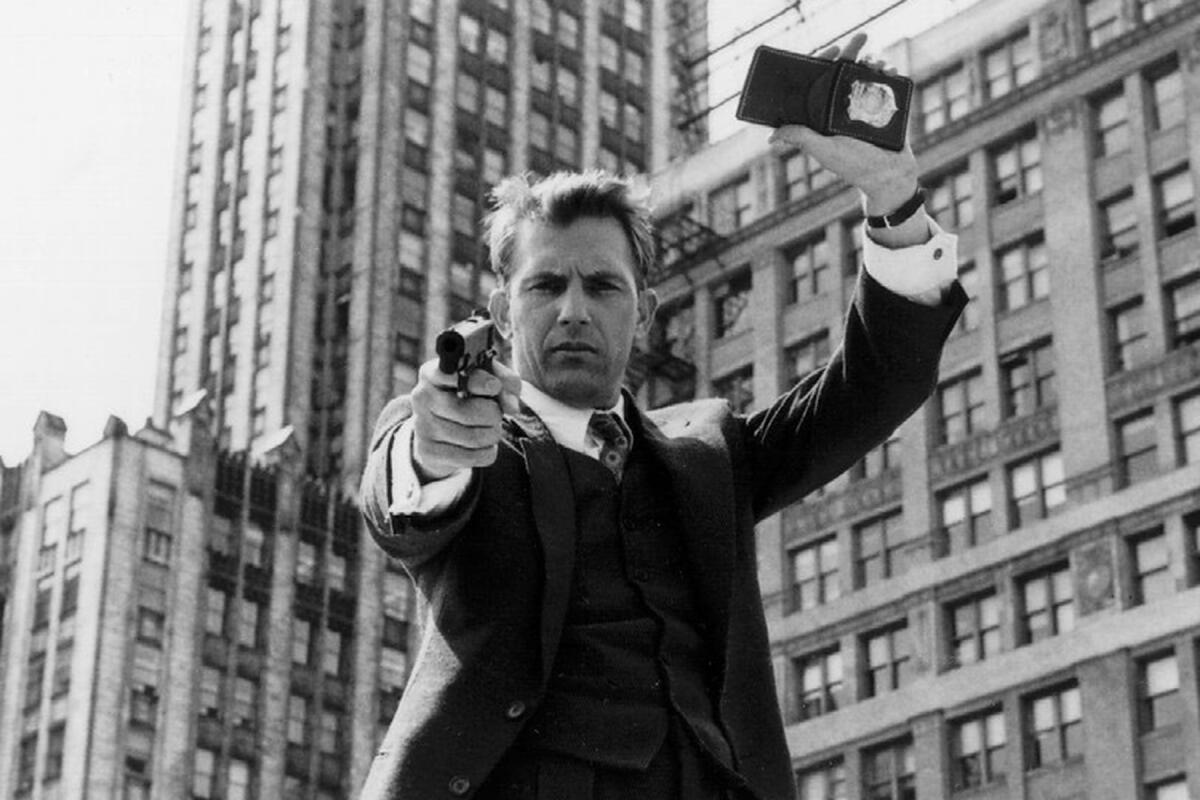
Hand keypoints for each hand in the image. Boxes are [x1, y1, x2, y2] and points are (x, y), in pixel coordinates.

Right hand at [410, 358, 521, 480]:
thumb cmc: (469, 397)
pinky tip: (483, 445)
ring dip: (493, 434)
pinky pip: (473, 457)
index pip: (453, 375)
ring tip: (491, 428)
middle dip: (493, 414)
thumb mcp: (487, 379)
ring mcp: (422, 426)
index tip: (495, 387)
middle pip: (468, 412)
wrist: (441, 430)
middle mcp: (422, 397)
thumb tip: (511, 406)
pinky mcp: (429, 452)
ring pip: (474, 437)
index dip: (479, 382)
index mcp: (432, 373)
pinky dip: (487, 452)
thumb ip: (505, 382)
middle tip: (496, 414)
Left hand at [767, 32, 919, 215]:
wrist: (888, 176)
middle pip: (844, 72)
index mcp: (825, 114)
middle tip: (859, 40)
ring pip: (866, 74)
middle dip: (851, 53)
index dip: (823, 63)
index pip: (819, 82)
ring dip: (872, 61)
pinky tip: (890, 70)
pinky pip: (886, 83)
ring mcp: (865, 105)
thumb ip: (802, 138)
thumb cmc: (854, 166)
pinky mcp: (885, 107)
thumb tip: (771, 135)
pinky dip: (889, 72)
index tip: (832, 51)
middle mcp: (843, 107)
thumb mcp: (825, 151)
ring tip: (877, 63)